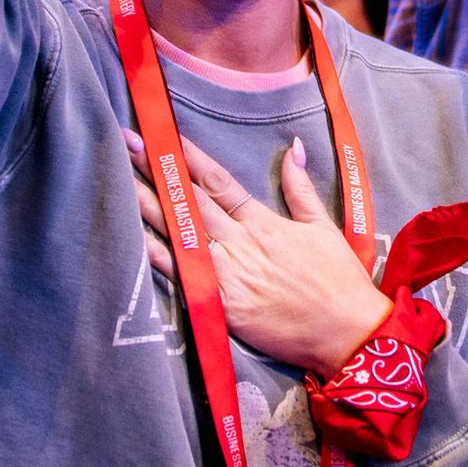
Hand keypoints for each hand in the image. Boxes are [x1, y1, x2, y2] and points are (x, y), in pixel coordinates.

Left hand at [129, 131, 389, 375]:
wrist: (345, 330)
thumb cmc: (338, 278)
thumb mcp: (323, 226)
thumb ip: (301, 188)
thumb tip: (293, 147)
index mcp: (264, 223)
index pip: (220, 182)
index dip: (192, 157)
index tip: (168, 136)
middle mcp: (240, 244)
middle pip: (192, 201)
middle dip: (160, 171)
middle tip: (130, 143)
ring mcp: (227, 275)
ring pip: (181, 234)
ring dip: (149, 208)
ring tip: (122, 183)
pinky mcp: (221, 305)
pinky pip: (183, 276)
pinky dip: (158, 257)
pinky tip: (136, 238)